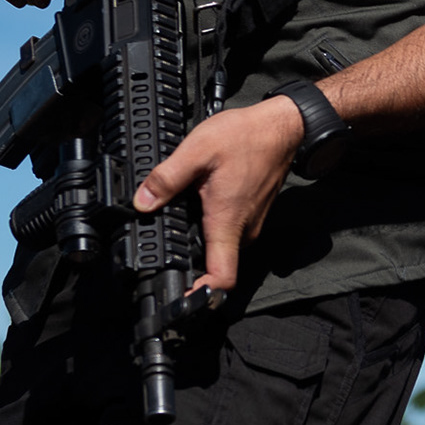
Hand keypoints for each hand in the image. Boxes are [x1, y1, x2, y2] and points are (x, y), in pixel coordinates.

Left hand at [133, 95, 303, 292]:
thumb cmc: (247, 136)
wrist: (283, 126)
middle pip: (215, 264)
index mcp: (228, 221)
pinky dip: (211, 224)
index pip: (221, 278)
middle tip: (161, 251)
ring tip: (178, 220)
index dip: (199, 296)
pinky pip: (229, 231)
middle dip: (189, 262)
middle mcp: (243, 229)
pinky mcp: (252, 213)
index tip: (178, 298)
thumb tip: (142, 201)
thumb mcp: (198, 149)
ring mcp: (251, 222)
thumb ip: (167, 178)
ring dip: (199, 239)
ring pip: (221, 246)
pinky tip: (198, 203)